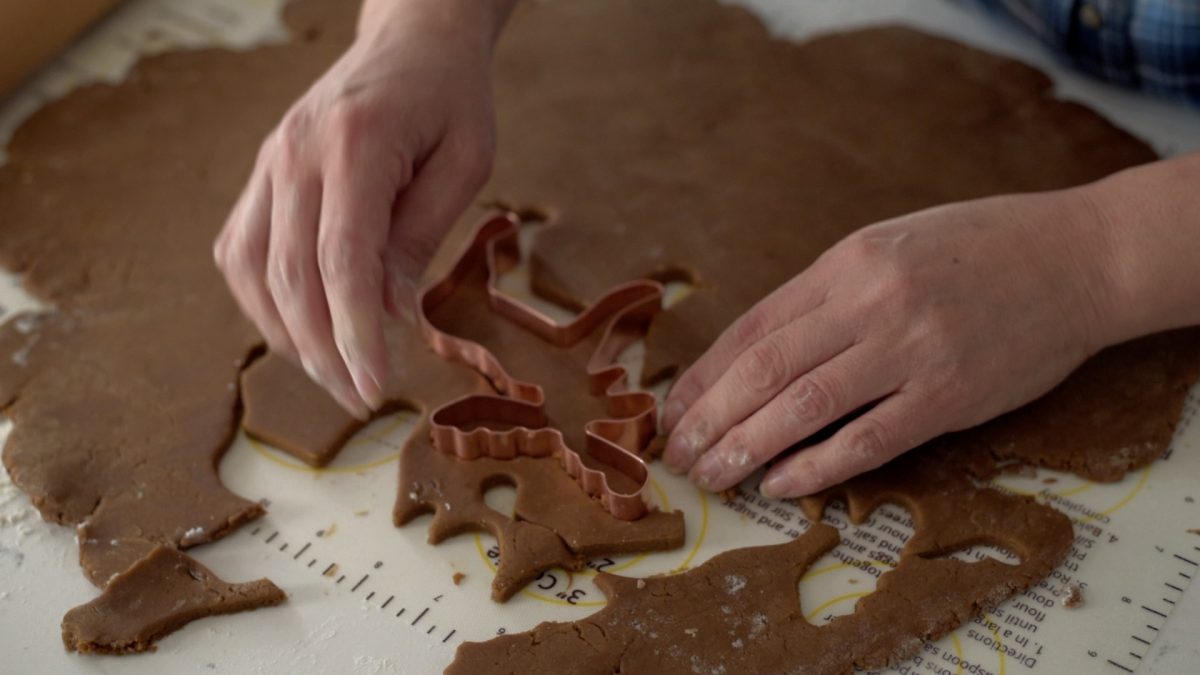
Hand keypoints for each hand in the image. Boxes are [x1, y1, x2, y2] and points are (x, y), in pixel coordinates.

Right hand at [214, 0, 511, 416]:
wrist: (409, 42)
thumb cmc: (450, 101)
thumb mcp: (465, 163)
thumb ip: (421, 237)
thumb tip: (392, 317)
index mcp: (355, 145)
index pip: (343, 262)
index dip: (355, 335)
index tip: (374, 388)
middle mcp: (296, 154)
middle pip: (293, 277)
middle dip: (325, 352)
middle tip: (361, 399)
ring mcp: (268, 163)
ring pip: (254, 273)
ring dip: (289, 337)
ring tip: (334, 376)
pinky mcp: (261, 176)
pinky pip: (242, 253)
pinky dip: (263, 303)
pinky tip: (300, 331)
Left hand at [660, 189, 1122, 497]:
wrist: (1077, 258)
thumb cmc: (977, 250)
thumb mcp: (889, 246)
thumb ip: (828, 293)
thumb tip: (760, 352)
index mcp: (848, 262)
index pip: (755, 326)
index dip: (706, 374)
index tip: (672, 410)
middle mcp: (871, 301)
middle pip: (766, 367)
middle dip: (711, 416)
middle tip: (678, 454)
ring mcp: (913, 348)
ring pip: (805, 404)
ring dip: (747, 445)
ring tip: (711, 475)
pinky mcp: (951, 394)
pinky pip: (870, 438)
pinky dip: (818, 465)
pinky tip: (780, 484)